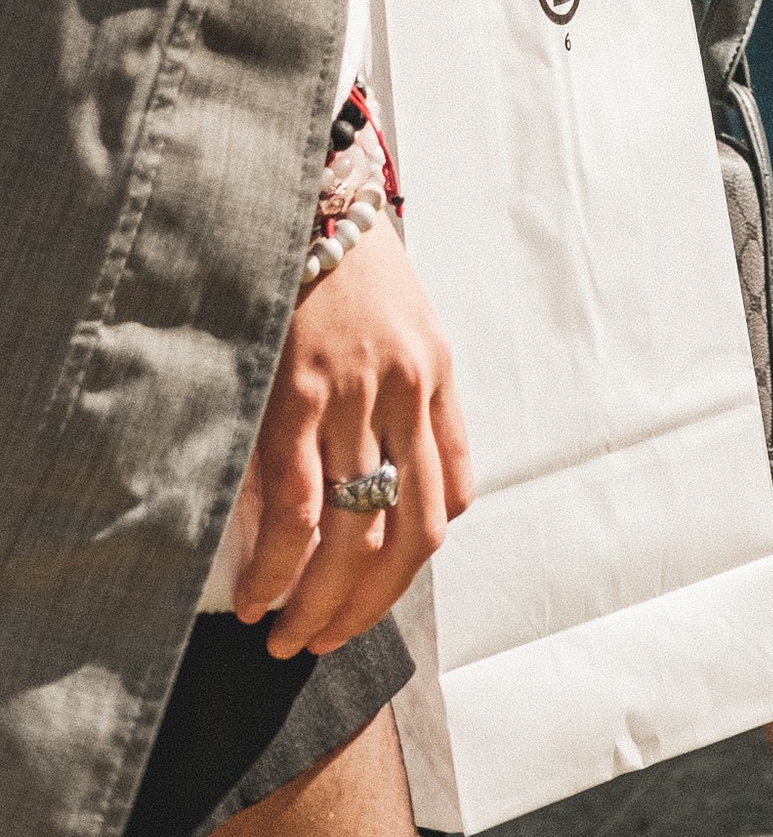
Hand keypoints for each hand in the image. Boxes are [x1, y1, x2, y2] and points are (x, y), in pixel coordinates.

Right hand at [231, 217, 470, 656]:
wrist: (304, 194)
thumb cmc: (346, 264)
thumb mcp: (406, 323)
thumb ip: (416, 397)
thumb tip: (417, 487)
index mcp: (437, 377)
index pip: (450, 498)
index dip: (412, 562)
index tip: (372, 592)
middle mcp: (408, 392)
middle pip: (408, 536)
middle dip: (368, 606)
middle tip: (324, 642)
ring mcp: (356, 397)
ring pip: (353, 534)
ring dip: (321, 604)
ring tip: (287, 638)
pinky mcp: (298, 396)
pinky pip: (296, 508)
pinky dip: (279, 568)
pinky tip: (258, 598)